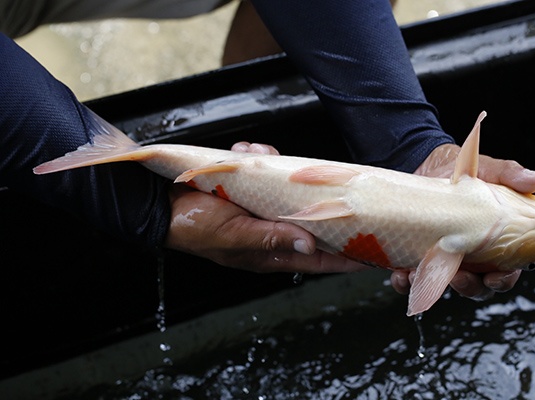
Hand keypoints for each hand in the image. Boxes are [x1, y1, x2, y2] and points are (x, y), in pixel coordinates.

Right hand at [164, 142, 366, 273]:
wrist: (161, 204)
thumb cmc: (194, 226)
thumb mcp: (233, 235)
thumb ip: (271, 238)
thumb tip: (309, 243)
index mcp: (268, 252)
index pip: (316, 258)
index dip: (344, 257)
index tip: (372, 254)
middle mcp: (270, 232)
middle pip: (309, 218)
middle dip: (314, 198)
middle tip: (328, 181)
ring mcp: (261, 210)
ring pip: (290, 189)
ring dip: (279, 170)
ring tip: (256, 154)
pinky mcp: (250, 190)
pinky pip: (269, 172)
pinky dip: (258, 158)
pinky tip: (243, 152)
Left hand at [390, 143, 534, 300]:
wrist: (424, 164)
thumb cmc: (461, 172)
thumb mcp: (485, 168)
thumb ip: (509, 174)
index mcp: (493, 242)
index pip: (507, 270)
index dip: (503, 278)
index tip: (494, 277)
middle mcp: (469, 255)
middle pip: (477, 286)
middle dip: (469, 287)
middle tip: (459, 278)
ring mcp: (442, 258)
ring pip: (443, 286)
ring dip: (434, 285)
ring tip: (423, 274)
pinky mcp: (416, 256)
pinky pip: (410, 280)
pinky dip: (406, 282)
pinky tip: (402, 274)